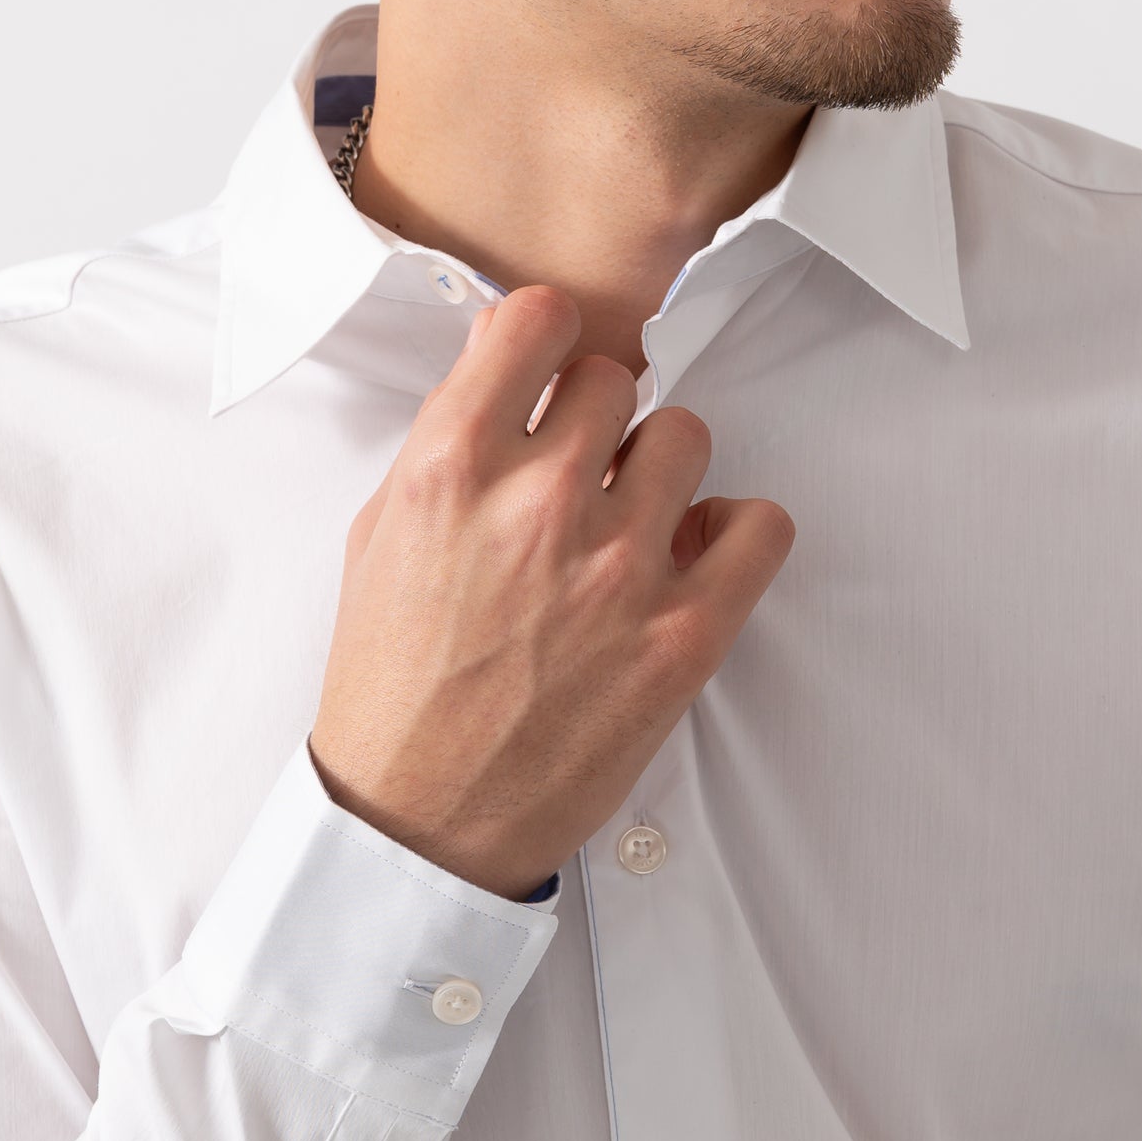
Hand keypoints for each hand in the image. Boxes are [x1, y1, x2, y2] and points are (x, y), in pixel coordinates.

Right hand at [308, 284, 794, 899]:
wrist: (420, 820)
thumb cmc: (395, 684)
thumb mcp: (381, 537)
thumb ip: (448, 441)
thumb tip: (507, 357)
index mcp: (449, 471)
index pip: (536, 320)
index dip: (547, 339)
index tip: (550, 369)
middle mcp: (538, 505)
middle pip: (616, 379)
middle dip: (597, 420)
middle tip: (578, 474)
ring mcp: (620, 569)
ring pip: (687, 436)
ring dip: (659, 472)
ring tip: (629, 525)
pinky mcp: (684, 635)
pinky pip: (760, 525)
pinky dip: (736, 533)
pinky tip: (693, 559)